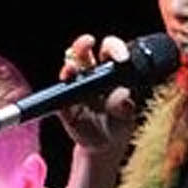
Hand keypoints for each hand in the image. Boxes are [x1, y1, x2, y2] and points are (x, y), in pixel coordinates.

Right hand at [52, 34, 143, 157]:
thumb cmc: (119, 124)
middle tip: (88, 42)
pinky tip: (67, 83)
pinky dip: (63, 88)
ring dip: (70, 65)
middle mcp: (90, 75)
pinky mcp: (64, 105)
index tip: (121, 57)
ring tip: (72, 68)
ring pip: (70, 68)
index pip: (110, 51)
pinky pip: (60, 94)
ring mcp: (75, 88)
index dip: (114, 48)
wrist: (105, 145)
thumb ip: (124, 107)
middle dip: (83, 44)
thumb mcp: (126, 116)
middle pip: (83, 52)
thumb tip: (123, 97)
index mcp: (110, 72)